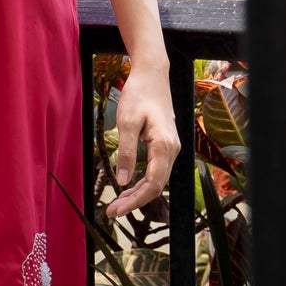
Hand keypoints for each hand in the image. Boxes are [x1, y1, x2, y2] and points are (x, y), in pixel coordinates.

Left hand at [109, 60, 179, 214]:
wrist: (152, 74)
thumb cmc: (139, 95)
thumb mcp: (127, 123)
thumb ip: (125, 152)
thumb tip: (122, 181)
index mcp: (164, 146)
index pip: (152, 184)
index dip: (134, 201)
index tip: (116, 210)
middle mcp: (172, 149)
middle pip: (156, 185)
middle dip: (135, 201)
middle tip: (113, 210)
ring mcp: (171, 147)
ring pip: (157, 179)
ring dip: (138, 193)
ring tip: (118, 202)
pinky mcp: (165, 143)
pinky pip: (156, 169)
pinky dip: (143, 181)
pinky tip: (129, 186)